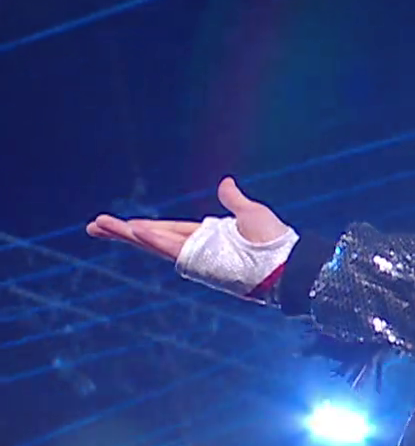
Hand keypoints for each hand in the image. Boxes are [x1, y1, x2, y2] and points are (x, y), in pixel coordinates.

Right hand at [88, 178, 288, 262]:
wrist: (289, 261)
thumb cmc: (275, 240)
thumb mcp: (251, 213)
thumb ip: (233, 200)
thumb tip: (225, 183)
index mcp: (206, 236)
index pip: (168, 230)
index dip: (145, 227)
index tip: (122, 224)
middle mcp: (198, 248)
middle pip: (154, 238)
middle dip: (124, 233)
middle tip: (94, 227)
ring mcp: (199, 256)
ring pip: (157, 245)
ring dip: (130, 235)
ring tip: (103, 227)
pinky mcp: (204, 262)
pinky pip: (174, 251)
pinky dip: (156, 241)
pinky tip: (135, 232)